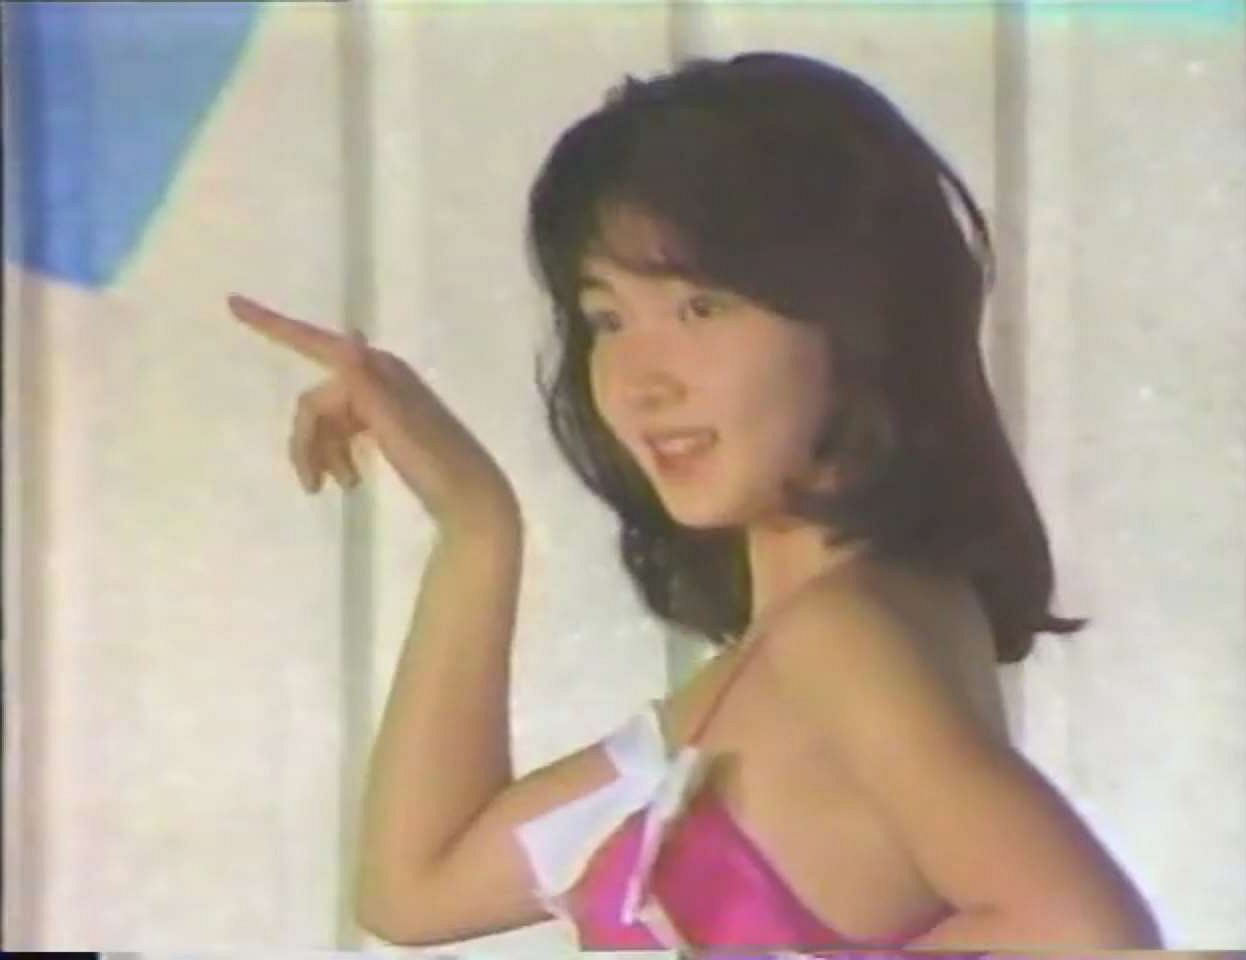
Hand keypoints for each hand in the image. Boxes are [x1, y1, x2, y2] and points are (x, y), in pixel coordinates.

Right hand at [229, 294, 517, 529]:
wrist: (470, 502)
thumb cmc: (435, 464)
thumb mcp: (399, 427)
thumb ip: (368, 386)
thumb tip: (345, 337)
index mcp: (379, 371)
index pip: (317, 343)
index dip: (274, 325)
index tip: (233, 302)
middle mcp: (379, 378)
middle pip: (317, 400)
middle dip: (307, 440)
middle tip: (310, 486)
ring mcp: (382, 404)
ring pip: (327, 421)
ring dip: (323, 454)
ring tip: (339, 489)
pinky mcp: (386, 427)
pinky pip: (343, 434)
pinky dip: (338, 457)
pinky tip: (350, 482)